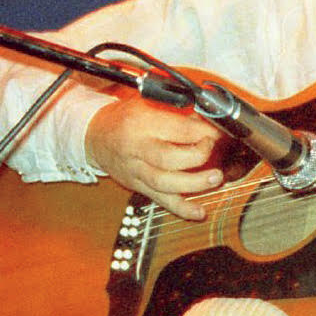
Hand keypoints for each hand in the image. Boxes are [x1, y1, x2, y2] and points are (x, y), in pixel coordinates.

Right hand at [85, 95, 223, 219]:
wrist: (96, 136)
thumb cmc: (126, 119)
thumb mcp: (149, 104)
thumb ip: (178, 113)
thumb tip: (210, 122)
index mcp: (142, 123)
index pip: (177, 129)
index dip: (203, 133)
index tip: (219, 133)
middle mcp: (137, 148)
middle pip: (168, 158)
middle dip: (197, 156)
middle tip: (215, 151)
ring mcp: (137, 170)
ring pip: (164, 183)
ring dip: (194, 183)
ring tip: (215, 178)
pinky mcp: (139, 186)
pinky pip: (161, 201)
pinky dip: (182, 209)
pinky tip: (199, 212)